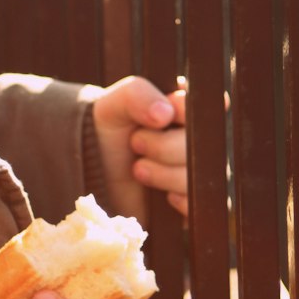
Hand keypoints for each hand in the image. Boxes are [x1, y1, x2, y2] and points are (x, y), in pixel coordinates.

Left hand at [91, 76, 187, 223]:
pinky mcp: (195, 200)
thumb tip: (164, 113)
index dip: (179, 114)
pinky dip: (177, 200)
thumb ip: (137, 95)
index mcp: (186, 108)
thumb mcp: (115, 105)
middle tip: (136, 143)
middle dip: (162, 146)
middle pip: (200, 145)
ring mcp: (199, 169)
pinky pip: (200, 202)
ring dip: (162, 174)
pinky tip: (161, 194)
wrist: (95, 173)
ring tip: (139, 169)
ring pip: (197, 175)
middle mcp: (199, 138)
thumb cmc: (110, 132)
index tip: (157, 119)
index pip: (203, 107)